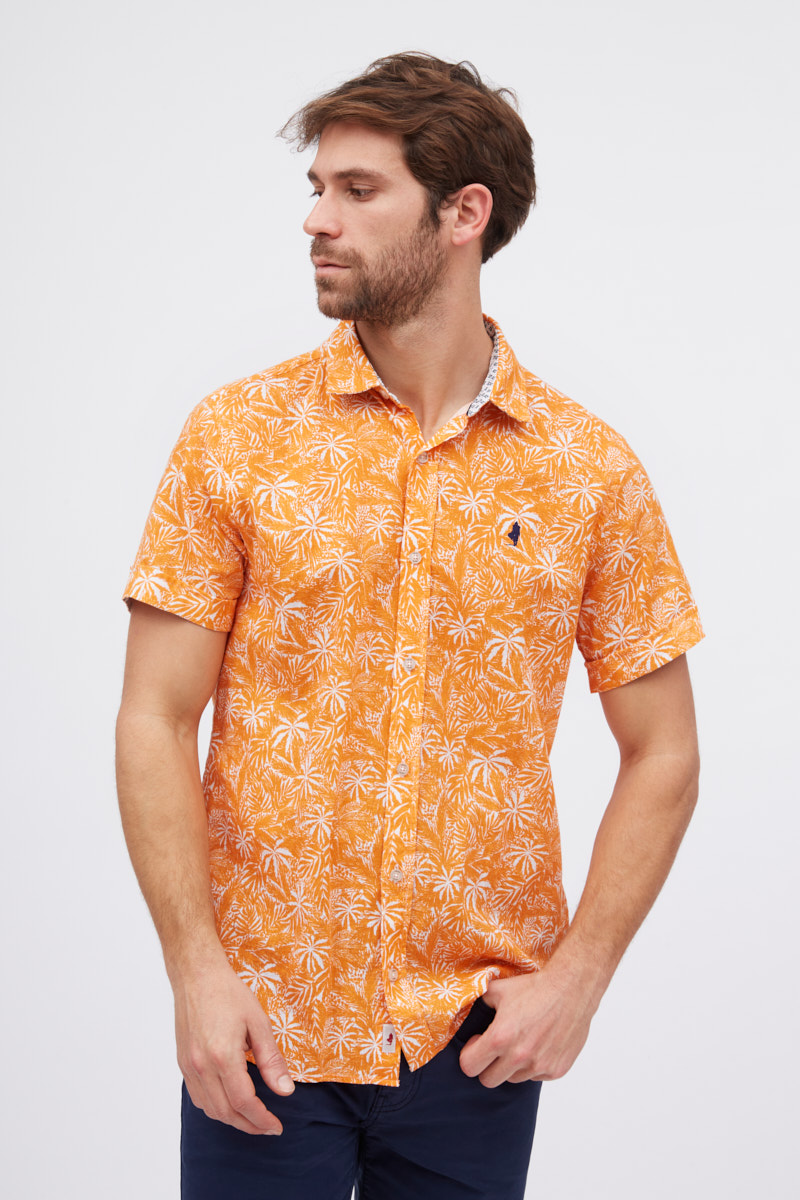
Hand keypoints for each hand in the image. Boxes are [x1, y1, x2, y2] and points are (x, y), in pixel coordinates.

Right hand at [174, 957, 294, 1133]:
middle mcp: (202, 1067)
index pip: (244, 1103)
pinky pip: (197, 1097)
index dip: (262, 1120)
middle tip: (268, 1127)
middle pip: (226, 1112)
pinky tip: (229, 1103)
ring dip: (232, 1120)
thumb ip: (272, 1060)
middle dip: (249, 1125)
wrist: (196, 976)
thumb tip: (285, 1091)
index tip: (276, 1126)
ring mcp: (189, 1067)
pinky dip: (215, 1107)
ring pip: (210, 1109)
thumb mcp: (258, 1023)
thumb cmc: (228, 993)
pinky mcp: (183, 1063)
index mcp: (222, 1057)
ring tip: (252, 1118)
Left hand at [458, 966, 596, 1086]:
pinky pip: (535, 1076)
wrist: (572, 989)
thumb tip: (464, 1014)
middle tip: (496, 1047)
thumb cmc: (535, 988)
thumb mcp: (498, 990)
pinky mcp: (556, 1070)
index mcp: (500, 1037)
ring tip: (521, 1041)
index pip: (469, 1067)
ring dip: (512, 1066)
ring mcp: (539, 1066)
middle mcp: (519, 1057)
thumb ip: (477, 1004)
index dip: (470, 1055)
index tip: (478, 1043)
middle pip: (488, 1080)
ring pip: (512, 1079)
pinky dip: (533, 1065)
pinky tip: (539, 1043)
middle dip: (487, 1065)